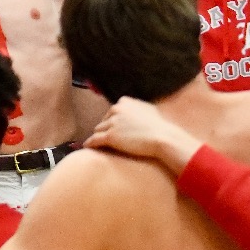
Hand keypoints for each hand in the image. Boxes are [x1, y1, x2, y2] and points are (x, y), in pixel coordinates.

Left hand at [84, 98, 200, 171]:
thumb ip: (136, 107)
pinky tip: (86, 147)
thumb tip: (130, 108)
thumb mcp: (148, 109)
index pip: (112, 112)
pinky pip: (94, 140)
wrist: (163, 138)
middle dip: (106, 129)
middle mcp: (116, 109)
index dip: (113, 122)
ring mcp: (112, 123)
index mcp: (124, 102)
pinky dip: (90, 143)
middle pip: (104, 121)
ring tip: (99, 145)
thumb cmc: (159, 127)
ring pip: (98, 130)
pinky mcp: (109, 136)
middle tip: (111, 140)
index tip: (116, 130)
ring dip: (100, 137)